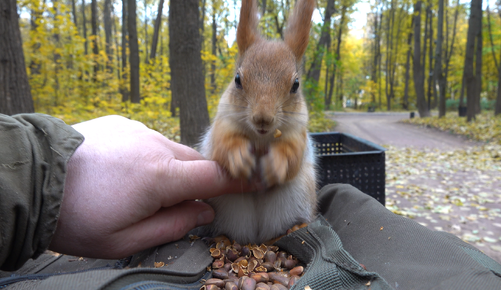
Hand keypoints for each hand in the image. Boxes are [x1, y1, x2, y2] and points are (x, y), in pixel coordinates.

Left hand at [49, 115, 255, 258]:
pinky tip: (125, 172)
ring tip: (140, 190)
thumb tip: (204, 212)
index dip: (239, 180)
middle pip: (195, 163)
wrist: (34, 179)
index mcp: (160, 178)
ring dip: (170, 170)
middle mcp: (155, 146)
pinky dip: (150, 157)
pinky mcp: (123, 124)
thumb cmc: (76, 216)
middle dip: (197, 182)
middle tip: (179, 203)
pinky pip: (150, 141)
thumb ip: (174, 225)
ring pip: (173, 151)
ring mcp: (138, 131)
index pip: (215, 177)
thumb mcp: (125, 240)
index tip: (258, 180)